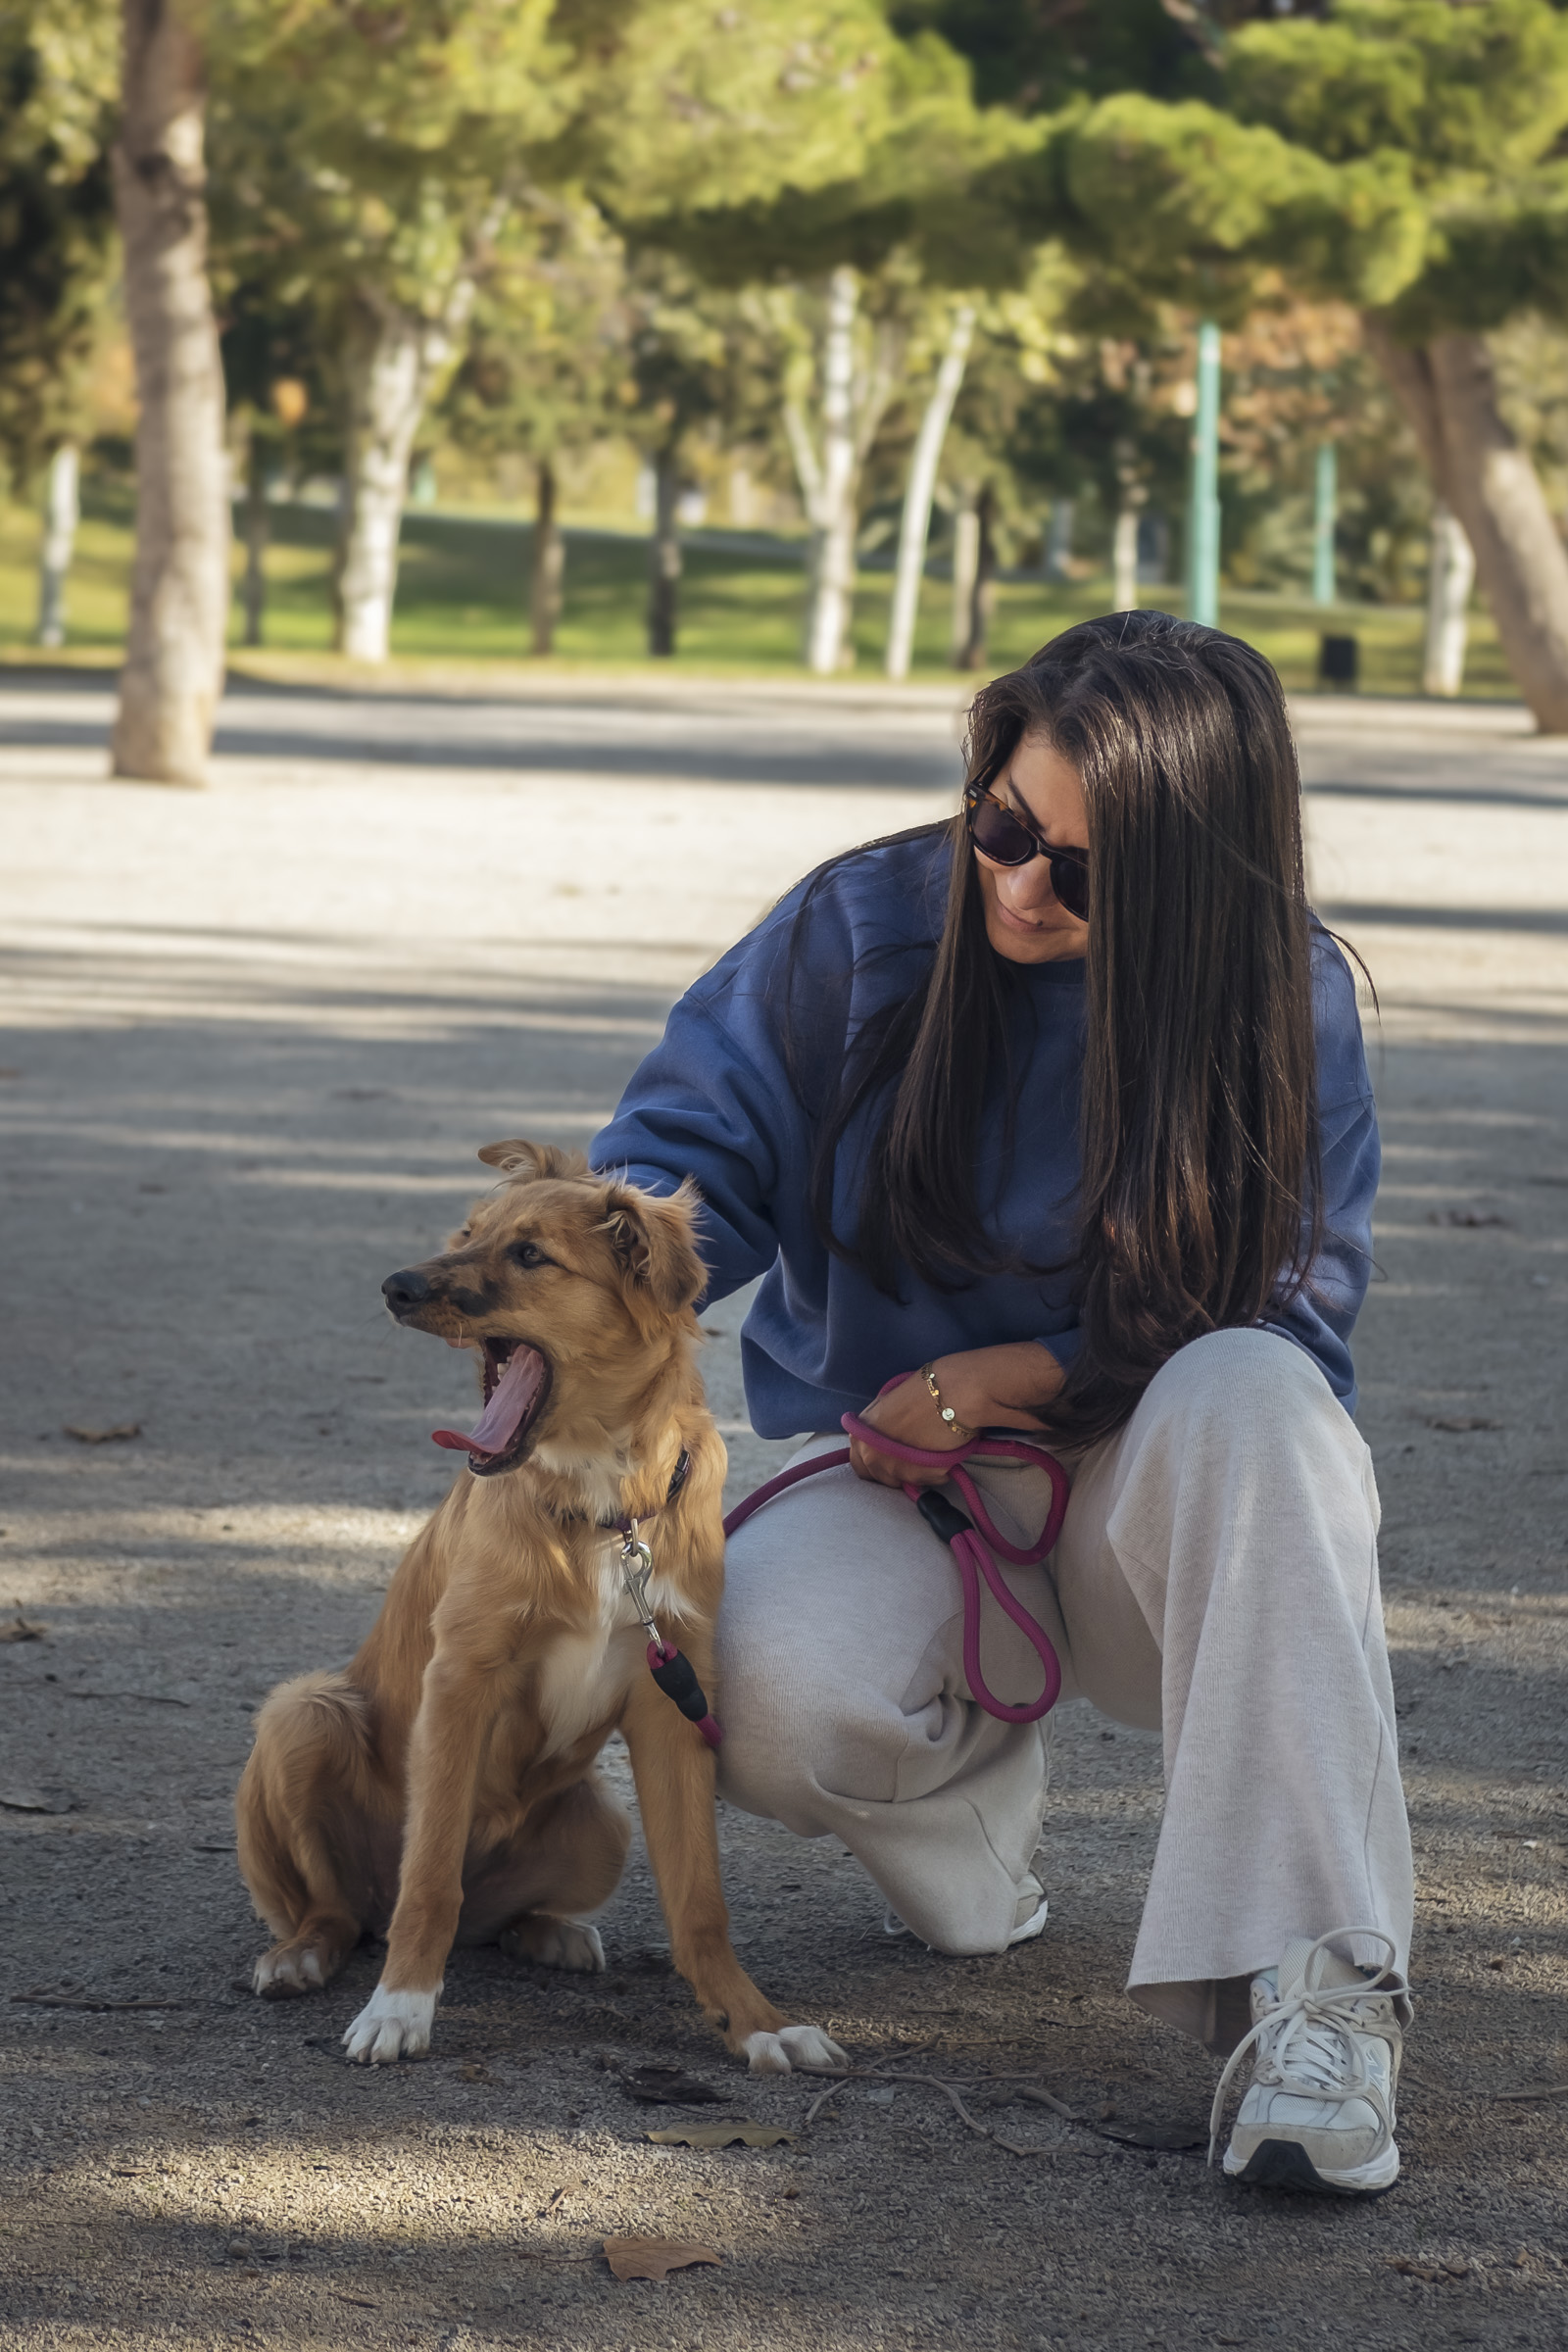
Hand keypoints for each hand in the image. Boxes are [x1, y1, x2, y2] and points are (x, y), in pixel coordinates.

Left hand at [848, 1344, 1065, 1489]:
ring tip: (930, 1453)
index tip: (889, 1459)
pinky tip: (944, 1454)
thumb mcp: (885, 1406)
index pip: (859, 1466)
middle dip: (894, 1471)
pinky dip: (936, 1473)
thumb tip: (878, 1441)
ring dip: (915, 1472)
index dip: (875, 1463)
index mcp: (860, 1435)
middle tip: (913, 1457)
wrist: (952, 1392)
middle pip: (880, 1478)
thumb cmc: (921, 1390)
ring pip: (904, 1482)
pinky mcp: (919, 1477)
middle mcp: (871, 1455)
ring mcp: (893, 1469)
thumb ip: (876, 1429)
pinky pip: (928, 1482)